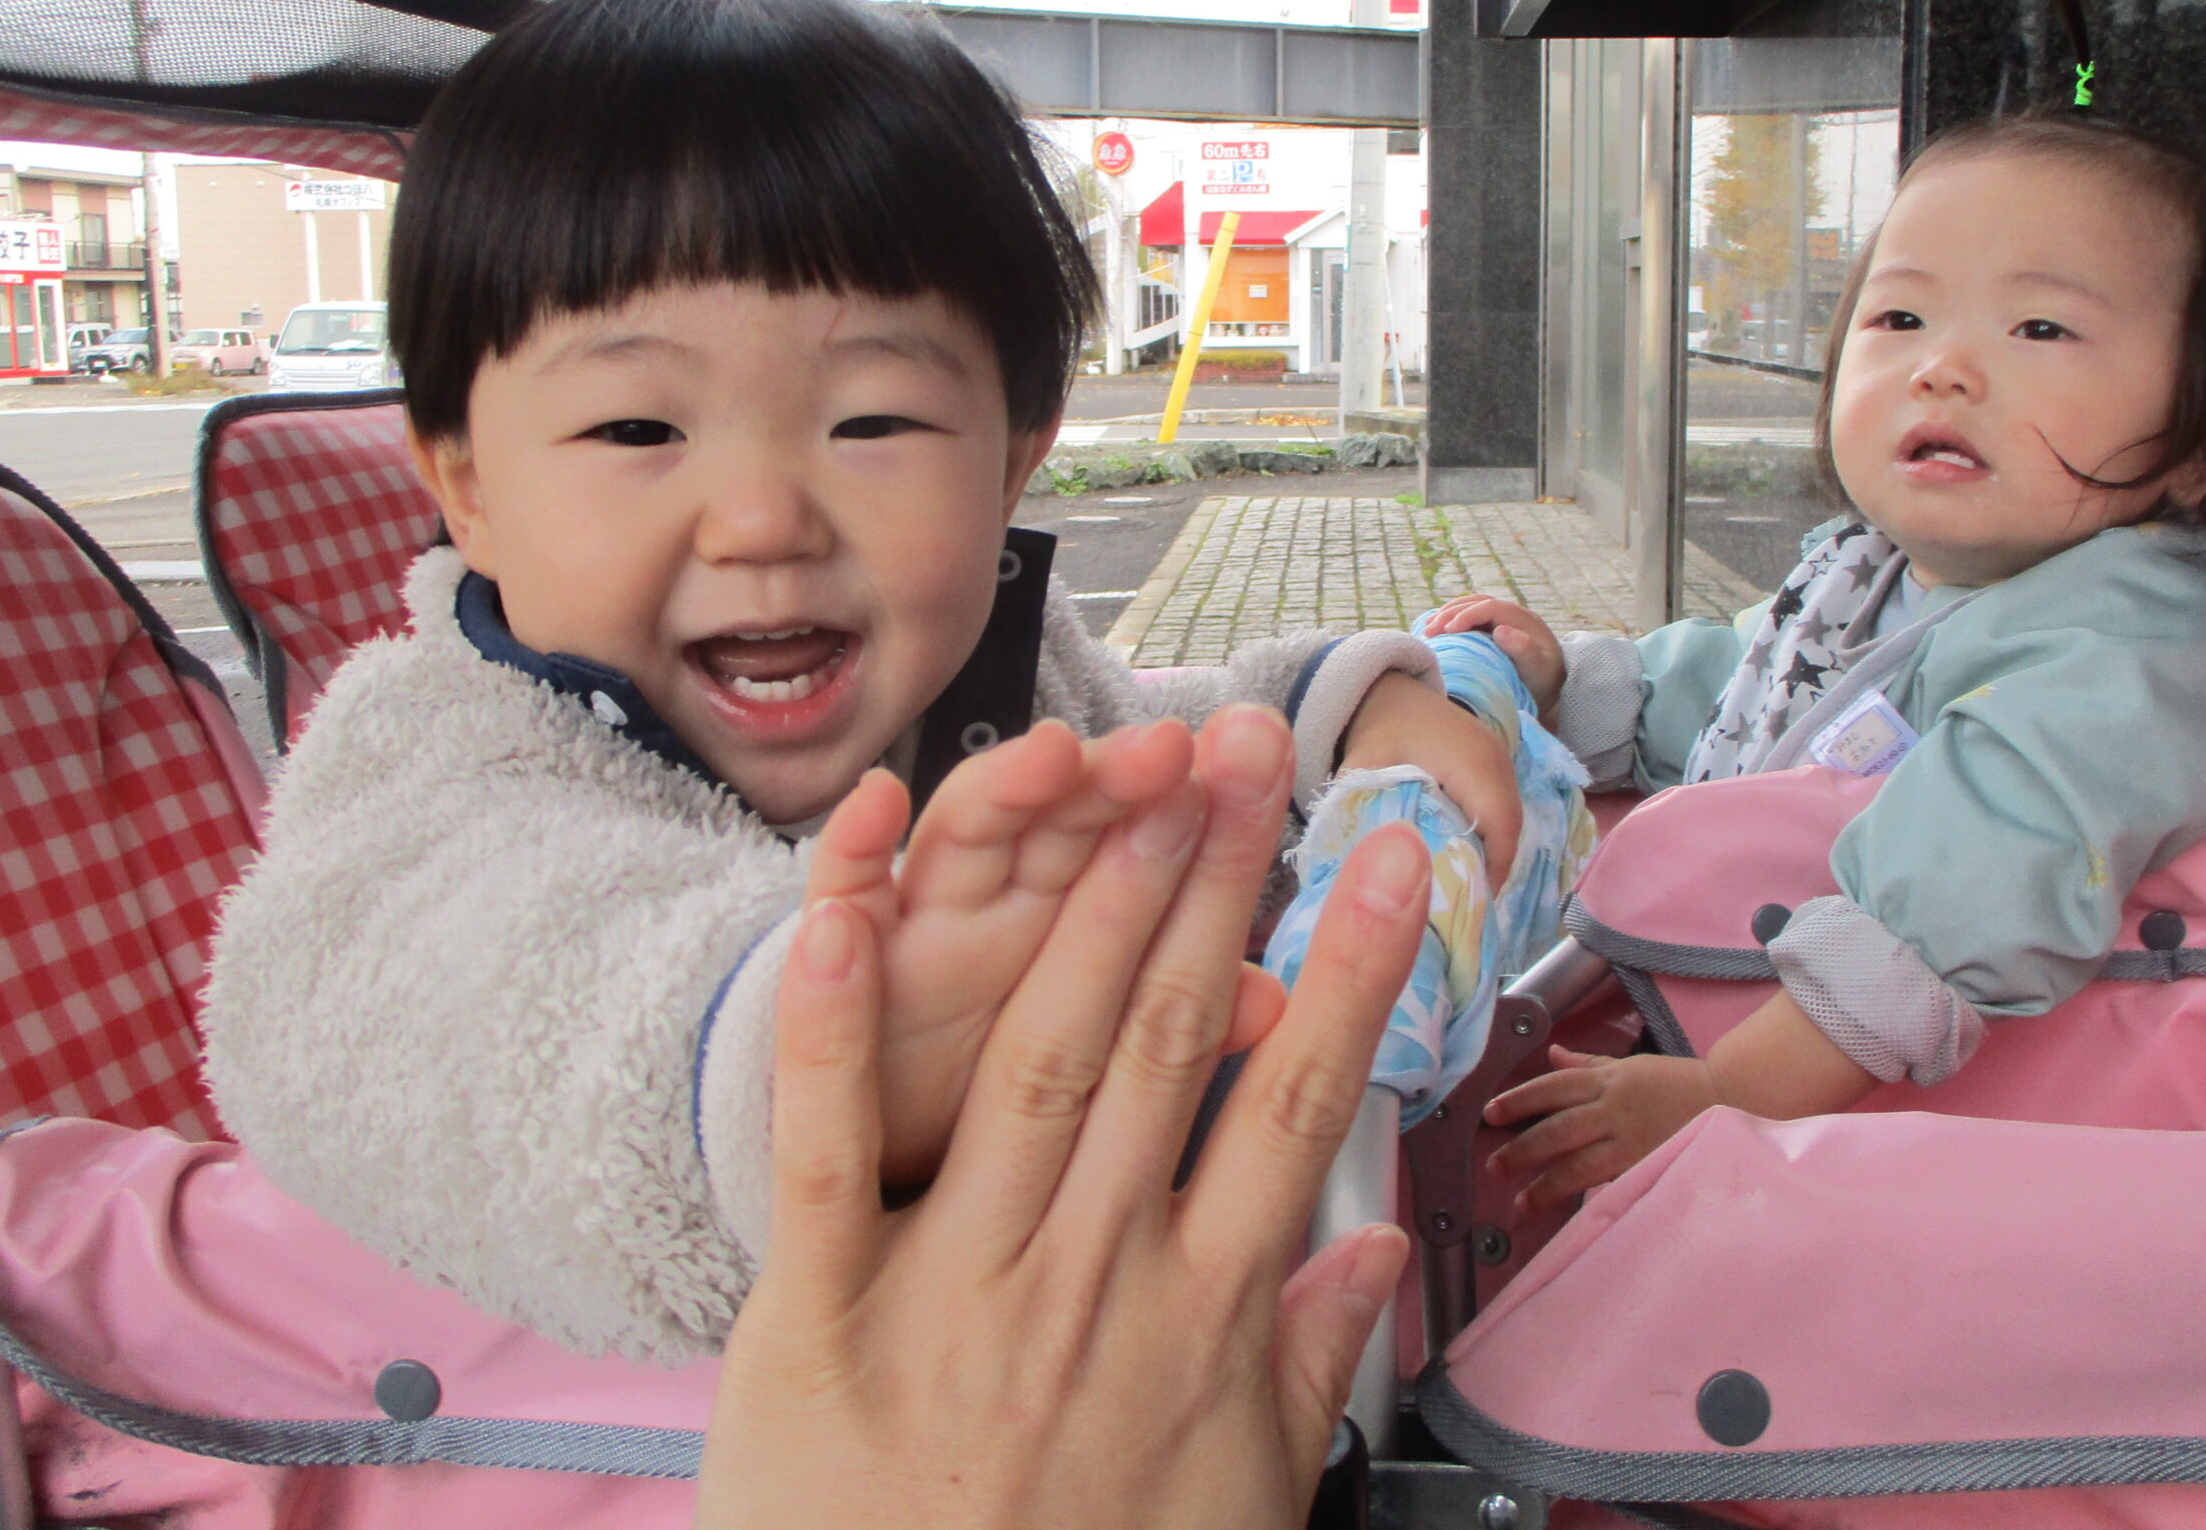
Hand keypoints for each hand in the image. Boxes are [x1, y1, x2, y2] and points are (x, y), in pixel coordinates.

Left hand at [698, 706, 1431, 1529]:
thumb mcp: (1241, 1502)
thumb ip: (1312, 1364)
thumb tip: (1379, 1244)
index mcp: (1200, 1317)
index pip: (1291, 1105)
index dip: (1345, 970)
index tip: (1387, 863)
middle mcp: (1092, 1277)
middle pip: (1169, 1041)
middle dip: (1213, 881)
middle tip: (1247, 751)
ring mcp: (954, 1288)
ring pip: (1033, 1058)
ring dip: (1083, 905)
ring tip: (1128, 776)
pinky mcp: (817, 1316)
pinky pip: (831, 1147)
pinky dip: (837, 1017)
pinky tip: (852, 900)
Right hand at [808, 718, 1275, 1184]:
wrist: (869, 1153)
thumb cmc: (996, 1089)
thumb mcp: (1087, 1064)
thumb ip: (1174, 1015)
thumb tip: (1274, 1006)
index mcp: (1070, 916)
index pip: (1134, 837)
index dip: (1190, 803)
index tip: (1253, 767)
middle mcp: (998, 900)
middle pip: (1059, 818)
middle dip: (1113, 776)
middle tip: (1173, 745)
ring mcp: (915, 922)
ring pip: (962, 833)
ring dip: (1007, 786)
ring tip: (1055, 753)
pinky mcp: (834, 964)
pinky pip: (841, 897)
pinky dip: (850, 847)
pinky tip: (874, 803)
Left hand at [1336, 669, 1520, 889]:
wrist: (1386, 689)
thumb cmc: (1379, 729)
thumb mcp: (1362, 766)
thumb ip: (1361, 804)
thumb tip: (1360, 860)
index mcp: (1473, 761)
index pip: (1501, 825)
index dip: (1493, 869)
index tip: (1472, 904)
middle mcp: (1497, 759)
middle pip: (1510, 827)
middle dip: (1492, 868)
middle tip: (1467, 904)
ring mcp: (1500, 759)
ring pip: (1508, 819)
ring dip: (1492, 853)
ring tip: (1466, 888)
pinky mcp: (1493, 764)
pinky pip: (1500, 807)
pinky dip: (1488, 836)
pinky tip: (1464, 858)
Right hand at [1424, 595, 1565, 721]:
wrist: (1550, 691)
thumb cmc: (1543, 683)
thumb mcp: (1539, 670)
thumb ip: (1524, 651)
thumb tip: (1500, 630)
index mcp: (1523, 619)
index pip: (1490, 607)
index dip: (1467, 615)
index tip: (1448, 630)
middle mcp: (1511, 615)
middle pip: (1476, 603)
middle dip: (1450, 614)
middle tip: (1429, 631)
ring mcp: (1501, 620)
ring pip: (1470, 607)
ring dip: (1447, 615)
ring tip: (1428, 629)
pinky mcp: (1491, 630)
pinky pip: (1469, 618)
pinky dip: (1451, 621)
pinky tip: (1436, 630)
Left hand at [1482, 1045, 1717, 1217]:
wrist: (1731, 1097)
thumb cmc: (1678, 1082)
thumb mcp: (1631, 1065)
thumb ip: (1588, 1062)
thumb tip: (1551, 1053)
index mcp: (1607, 1078)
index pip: (1553, 1087)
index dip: (1519, 1100)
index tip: (1490, 1113)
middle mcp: (1613, 1107)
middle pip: (1558, 1128)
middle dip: (1523, 1149)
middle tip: (1493, 1167)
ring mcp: (1631, 1140)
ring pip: (1579, 1163)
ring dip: (1546, 1185)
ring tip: (1520, 1204)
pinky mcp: (1648, 1165)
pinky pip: (1610, 1182)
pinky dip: (1586, 1196)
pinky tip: (1567, 1213)